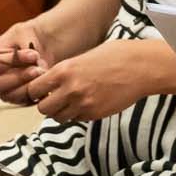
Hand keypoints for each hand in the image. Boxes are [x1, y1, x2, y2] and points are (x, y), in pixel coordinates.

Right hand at [0, 18, 52, 104]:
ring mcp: (3, 89)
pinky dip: (34, 91)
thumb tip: (29, 61)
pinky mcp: (17, 97)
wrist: (46, 44)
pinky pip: (22, 100)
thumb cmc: (30, 36)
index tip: (29, 56)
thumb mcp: (23, 33)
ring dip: (28, 84)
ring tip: (42, 71)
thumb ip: (21, 48)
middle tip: (36, 69)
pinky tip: (43, 79)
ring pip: (10, 95)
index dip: (6, 62)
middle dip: (18, 77)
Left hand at [20, 38, 175, 121]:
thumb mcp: (84, 56)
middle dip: (47, 104)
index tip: (41, 90)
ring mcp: (83, 104)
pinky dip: (78, 114)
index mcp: (64, 71)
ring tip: (72, 102)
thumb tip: (52, 82)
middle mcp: (70, 89)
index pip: (33, 89)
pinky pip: (77, 119)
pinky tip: (88, 102)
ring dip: (62, 112)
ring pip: (59, 118)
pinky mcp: (95, 114)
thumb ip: (66, 71)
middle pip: (43, 109)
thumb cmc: (116, 55)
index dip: (36, 91)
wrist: (142, 67)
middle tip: (56, 98)